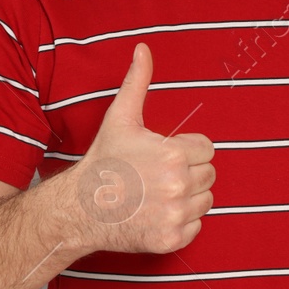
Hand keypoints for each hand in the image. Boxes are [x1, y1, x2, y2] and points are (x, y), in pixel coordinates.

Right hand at [66, 42, 214, 253]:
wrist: (79, 208)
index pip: (207, 149)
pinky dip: (181, 222)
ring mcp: (176, 215)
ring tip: (158, 193)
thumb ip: (137, 82)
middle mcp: (179, 185)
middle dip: (189, 172)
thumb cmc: (103, 162)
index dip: (187, 150)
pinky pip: (196, 227)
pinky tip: (157, 213)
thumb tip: (143, 48)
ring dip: (188, 197)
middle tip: (159, 175)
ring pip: (205, 201)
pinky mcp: (171, 239)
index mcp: (174, 154)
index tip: (165, 154)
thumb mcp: (120, 118)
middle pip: (209, 175)